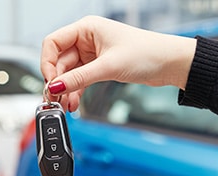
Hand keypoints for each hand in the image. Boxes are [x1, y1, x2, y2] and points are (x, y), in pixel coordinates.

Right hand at [41, 15, 196, 110]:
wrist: (170, 63)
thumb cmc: (147, 53)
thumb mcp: (108, 67)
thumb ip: (79, 78)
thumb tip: (56, 86)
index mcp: (87, 28)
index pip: (53, 43)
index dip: (47, 63)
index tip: (50, 82)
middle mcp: (87, 39)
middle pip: (59, 61)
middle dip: (57, 81)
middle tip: (55, 99)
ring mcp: (93, 53)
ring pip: (69, 73)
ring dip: (66, 90)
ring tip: (65, 105)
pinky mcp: (100, 66)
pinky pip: (80, 79)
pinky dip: (76, 91)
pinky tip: (74, 103)